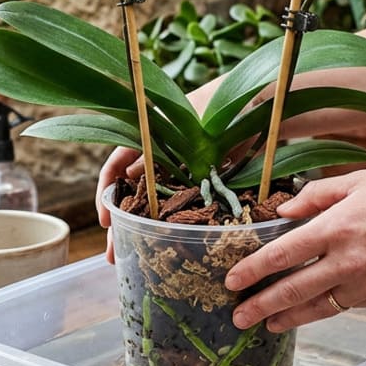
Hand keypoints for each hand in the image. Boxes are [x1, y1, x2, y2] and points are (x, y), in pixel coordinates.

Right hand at [96, 84, 217, 261]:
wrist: (258, 107)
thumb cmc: (219, 108)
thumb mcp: (183, 129)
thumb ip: (156, 151)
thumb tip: (128, 176)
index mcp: (149, 137)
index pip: (117, 164)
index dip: (107, 192)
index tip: (107, 219)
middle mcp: (162, 157)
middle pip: (134, 193)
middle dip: (122, 223)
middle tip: (114, 253)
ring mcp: (182, 172)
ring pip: (156, 205)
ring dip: (144, 230)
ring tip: (134, 257)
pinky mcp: (203, 184)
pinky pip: (183, 206)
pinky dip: (173, 226)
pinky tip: (166, 245)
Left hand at [227, 166, 365, 331]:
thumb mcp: (362, 180)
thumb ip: (319, 195)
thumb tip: (285, 208)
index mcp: (339, 226)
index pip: (284, 253)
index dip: (254, 269)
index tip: (232, 280)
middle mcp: (349, 260)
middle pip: (294, 289)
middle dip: (261, 305)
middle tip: (238, 317)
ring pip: (318, 306)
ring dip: (288, 317)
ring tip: (266, 325)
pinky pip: (345, 305)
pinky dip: (322, 310)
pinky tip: (308, 312)